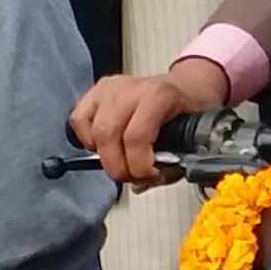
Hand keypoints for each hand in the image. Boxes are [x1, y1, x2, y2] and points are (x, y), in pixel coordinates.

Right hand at [71, 56, 229, 186]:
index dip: (139, 166)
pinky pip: (79, 120)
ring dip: (104, 156)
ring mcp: (110, 88)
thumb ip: (171, 163)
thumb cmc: (188, 110)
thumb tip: (143, 183)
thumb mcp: (192, 137)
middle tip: (132, 177)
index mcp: (158, 96)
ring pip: (92, 130)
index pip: (136, 136)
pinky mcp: (96, 91)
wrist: (187, 86)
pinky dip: (87, 139)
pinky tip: (104, 146)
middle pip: (108, 135)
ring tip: (121, 161)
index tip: (149, 176)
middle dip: (118, 167)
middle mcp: (130, 88)